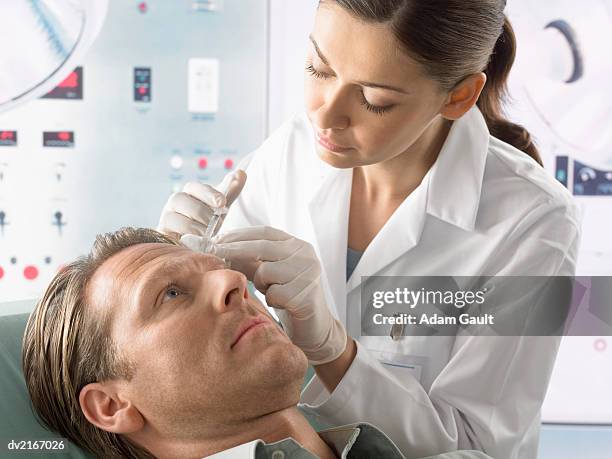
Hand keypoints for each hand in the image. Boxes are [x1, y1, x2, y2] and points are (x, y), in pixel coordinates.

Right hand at [157, 170, 246, 240]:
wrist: (193, 244)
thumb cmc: (207, 222)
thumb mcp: (220, 207)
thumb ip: (230, 191)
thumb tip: (241, 172)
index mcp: (188, 192)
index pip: (194, 187)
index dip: (209, 194)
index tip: (222, 203)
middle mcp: (174, 202)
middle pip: (185, 202)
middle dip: (205, 216)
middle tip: (215, 226)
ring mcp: (166, 218)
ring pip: (182, 221)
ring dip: (199, 230)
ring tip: (207, 236)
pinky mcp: (162, 235)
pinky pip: (176, 236)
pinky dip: (190, 240)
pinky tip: (198, 242)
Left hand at [212, 226, 347, 364]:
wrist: (314, 325)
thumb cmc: (288, 296)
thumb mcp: (271, 272)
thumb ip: (253, 258)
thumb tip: (221, 247)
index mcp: (297, 245)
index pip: (265, 233)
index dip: (239, 235)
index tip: (218, 240)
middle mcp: (305, 255)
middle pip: (263, 247)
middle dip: (235, 251)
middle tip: (215, 255)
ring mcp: (308, 274)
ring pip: (266, 272)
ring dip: (260, 284)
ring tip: (269, 291)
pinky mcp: (306, 295)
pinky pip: (274, 294)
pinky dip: (271, 300)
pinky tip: (280, 303)